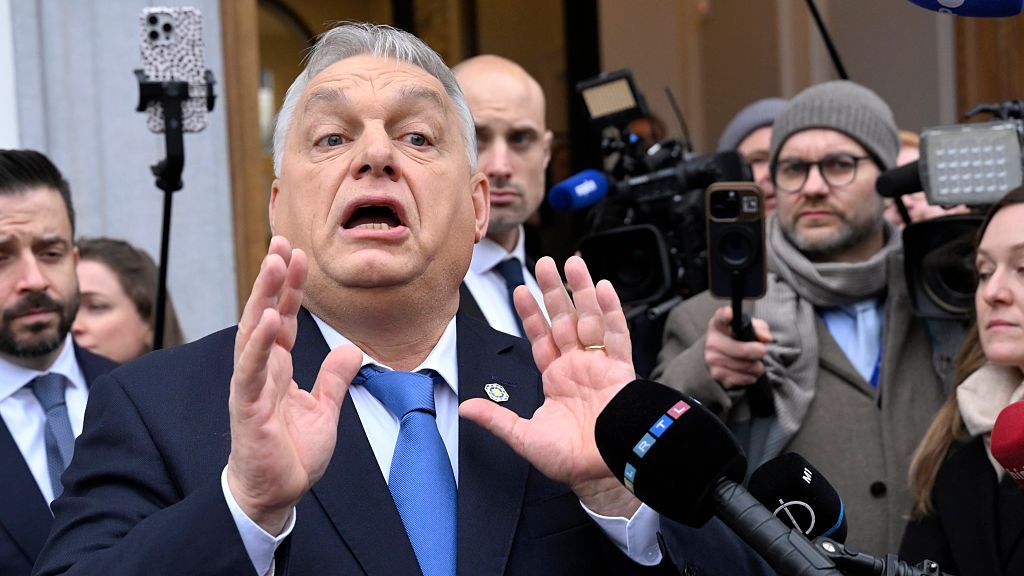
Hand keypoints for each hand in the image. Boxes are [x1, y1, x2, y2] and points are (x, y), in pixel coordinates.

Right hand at [226, 236, 361, 533]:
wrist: (277, 494)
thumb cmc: (292, 454)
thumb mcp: (325, 410)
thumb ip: (334, 378)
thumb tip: (351, 350)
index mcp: (278, 366)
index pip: (282, 316)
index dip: (290, 286)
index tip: (297, 254)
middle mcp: (261, 369)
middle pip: (265, 312)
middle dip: (272, 277)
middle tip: (281, 241)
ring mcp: (251, 385)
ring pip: (254, 332)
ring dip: (263, 296)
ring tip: (272, 263)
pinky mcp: (247, 407)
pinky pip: (250, 370)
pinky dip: (257, 344)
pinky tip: (266, 318)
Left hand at [460, 256, 640, 517]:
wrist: (607, 472)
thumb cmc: (571, 460)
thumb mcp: (524, 438)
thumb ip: (497, 419)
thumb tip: (465, 408)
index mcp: (556, 379)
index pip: (540, 337)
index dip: (530, 313)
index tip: (519, 289)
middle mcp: (578, 367)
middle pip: (564, 319)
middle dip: (553, 291)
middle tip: (545, 262)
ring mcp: (600, 366)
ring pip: (590, 319)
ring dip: (581, 290)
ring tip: (573, 262)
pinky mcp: (621, 370)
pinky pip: (616, 335)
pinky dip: (611, 311)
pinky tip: (604, 288)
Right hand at [704, 306, 771, 389]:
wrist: (722, 358)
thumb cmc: (737, 340)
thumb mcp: (749, 329)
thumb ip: (759, 328)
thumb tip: (765, 338)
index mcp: (719, 324)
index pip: (721, 318)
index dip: (726, 316)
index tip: (730, 314)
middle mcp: (712, 341)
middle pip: (741, 349)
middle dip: (758, 352)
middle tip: (762, 352)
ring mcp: (712, 359)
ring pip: (744, 366)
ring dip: (756, 367)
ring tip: (757, 364)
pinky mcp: (716, 374)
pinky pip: (740, 378)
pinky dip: (750, 377)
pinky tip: (749, 373)